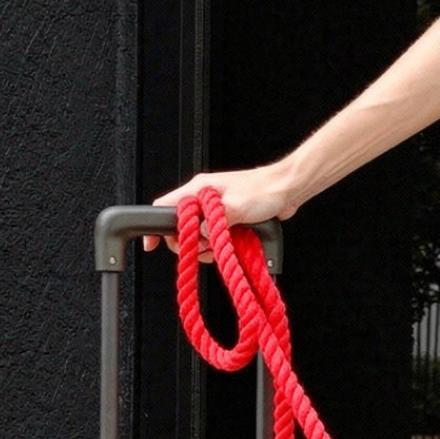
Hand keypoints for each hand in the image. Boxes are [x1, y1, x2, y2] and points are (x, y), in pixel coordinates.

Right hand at [144, 164, 302, 252]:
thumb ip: (213, 222)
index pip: (165, 206)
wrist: (287, 189)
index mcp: (200, 189)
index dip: (155, 226)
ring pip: (197, 234)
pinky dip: (218, 244)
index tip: (151, 244)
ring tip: (220, 248)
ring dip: (205, 246)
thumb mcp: (236, 208)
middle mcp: (204, 197)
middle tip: (202, 249)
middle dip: (187, 242)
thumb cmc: (265, 191)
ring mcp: (215, 207)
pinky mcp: (227, 217)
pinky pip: (213, 236)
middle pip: (180, 225)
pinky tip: (229, 245)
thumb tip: (199, 234)